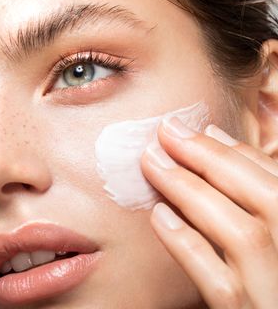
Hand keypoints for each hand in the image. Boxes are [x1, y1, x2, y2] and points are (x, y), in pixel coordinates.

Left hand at [141, 117, 277, 308]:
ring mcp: (276, 290)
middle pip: (267, 197)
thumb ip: (249, 190)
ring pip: (244, 235)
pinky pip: (219, 283)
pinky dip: (188, 245)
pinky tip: (159, 216)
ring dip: (193, 191)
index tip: (196, 128)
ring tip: (153, 163)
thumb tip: (215, 137)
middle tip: (168, 131)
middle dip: (212, 158)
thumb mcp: (269, 231)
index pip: (276, 182)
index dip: (235, 150)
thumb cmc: (262, 271)